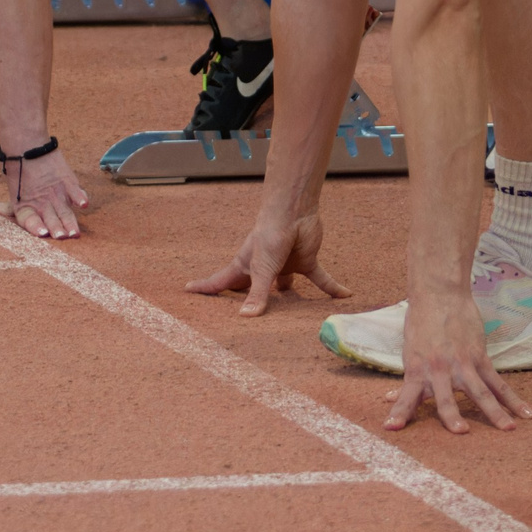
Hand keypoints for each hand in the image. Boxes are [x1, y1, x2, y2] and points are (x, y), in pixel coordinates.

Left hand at [0, 144, 90, 239]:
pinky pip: (74, 191)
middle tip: (63, 236)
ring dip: (69, 221)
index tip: (44, 233)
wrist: (27, 147)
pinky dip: (79, 197)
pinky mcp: (66, 181)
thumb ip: (10, 206)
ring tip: (74, 232)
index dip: (37, 227)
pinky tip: (83, 204)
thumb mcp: (14, 192)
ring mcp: (55, 192)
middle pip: (51, 219)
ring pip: (64, 211)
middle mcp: (41, 202)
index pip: (31, 221)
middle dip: (57, 228)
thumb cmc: (19, 172)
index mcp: (26, 207)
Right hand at [186, 207, 351, 316]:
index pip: (221, 282)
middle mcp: (263, 269)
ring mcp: (284, 266)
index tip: (187, 291)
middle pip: (252, 289)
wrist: (295, 209)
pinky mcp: (306, 261)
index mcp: (245, 266)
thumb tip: (246, 318)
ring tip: (291, 321)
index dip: (205, 288)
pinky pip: (320, 279)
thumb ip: (257, 294)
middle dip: (246, 301)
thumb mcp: (262, 268)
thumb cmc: (270, 234)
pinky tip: (345, 296)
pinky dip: (332, 287)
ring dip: (290, 301)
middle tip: (236, 316)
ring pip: (286, 288)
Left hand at [383, 292, 531, 433]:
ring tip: (508, 428)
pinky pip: (498, 382)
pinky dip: (512, 398)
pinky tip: (525, 412)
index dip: (399, 412)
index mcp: (417, 370)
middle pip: (447, 397)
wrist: (439, 294)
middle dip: (452, 415)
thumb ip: (408, 379)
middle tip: (460, 432)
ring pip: (481, 392)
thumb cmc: (420, 324)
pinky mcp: (480, 357)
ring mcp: (463, 364)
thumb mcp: (409, 352)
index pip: (406, 396)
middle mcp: (439, 370)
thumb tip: (390, 397)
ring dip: (495, 412)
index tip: (391, 427)